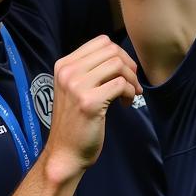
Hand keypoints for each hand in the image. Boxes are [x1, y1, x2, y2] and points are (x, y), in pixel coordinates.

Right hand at [42, 36, 141, 183]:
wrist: (65, 153)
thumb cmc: (76, 121)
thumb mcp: (76, 88)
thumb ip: (91, 69)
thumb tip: (121, 55)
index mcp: (64, 65)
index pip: (101, 41)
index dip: (120, 55)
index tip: (124, 73)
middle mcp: (68, 72)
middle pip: (112, 51)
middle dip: (129, 66)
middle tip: (131, 84)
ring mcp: (77, 86)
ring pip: (118, 65)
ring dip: (131, 80)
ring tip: (130, 94)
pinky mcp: (89, 102)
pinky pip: (121, 85)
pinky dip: (130, 93)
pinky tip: (125, 104)